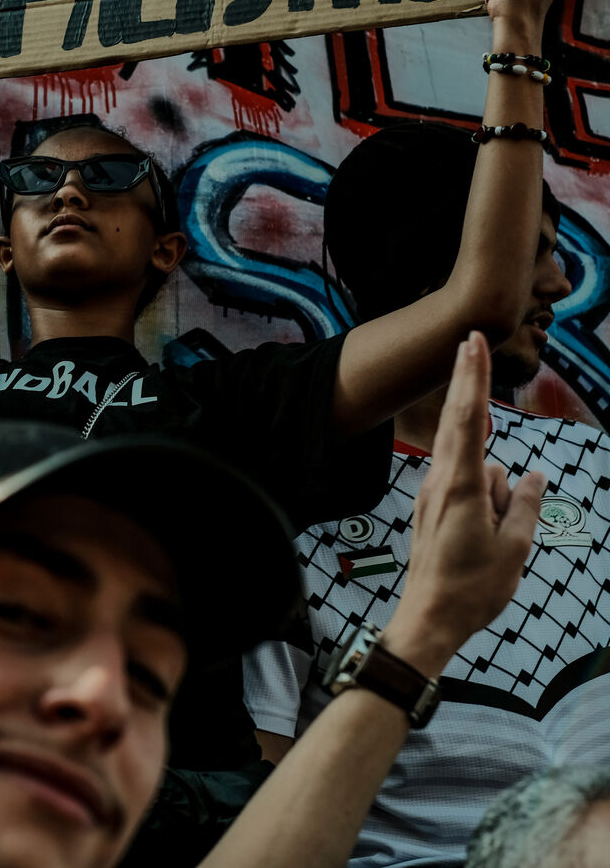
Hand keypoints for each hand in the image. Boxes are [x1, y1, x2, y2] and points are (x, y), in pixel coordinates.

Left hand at [384, 332, 545, 673]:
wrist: (428, 619)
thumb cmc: (472, 588)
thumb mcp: (514, 548)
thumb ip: (525, 505)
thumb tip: (532, 475)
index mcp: (460, 487)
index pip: (469, 421)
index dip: (471, 379)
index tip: (470, 344)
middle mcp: (440, 484)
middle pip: (461, 426)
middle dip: (468, 384)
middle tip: (470, 341)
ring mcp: (432, 496)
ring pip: (476, 471)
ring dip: (495, 491)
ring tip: (495, 542)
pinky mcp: (432, 510)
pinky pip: (467, 490)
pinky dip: (485, 498)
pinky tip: (489, 536)